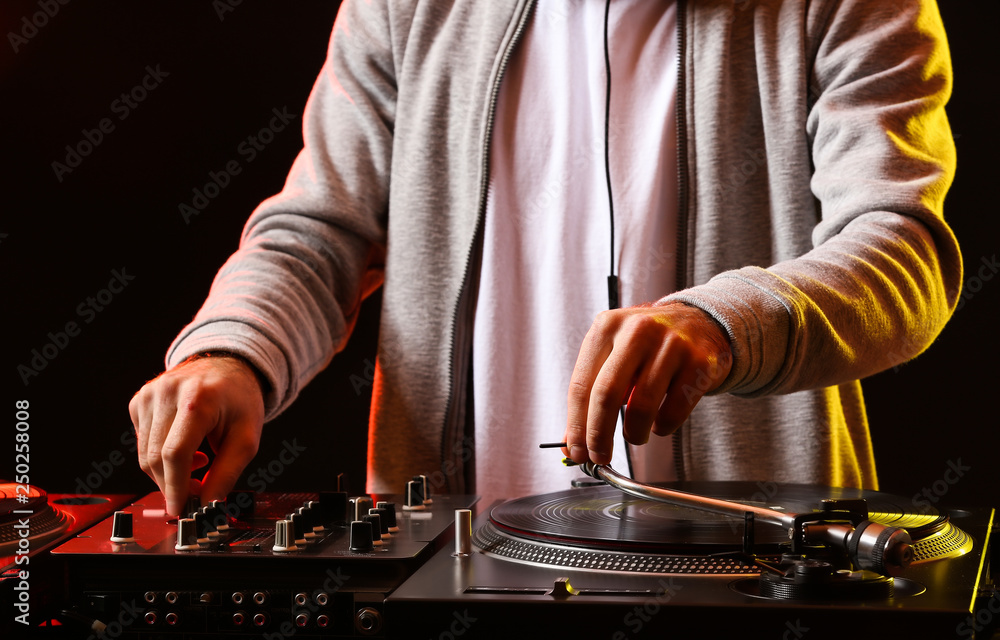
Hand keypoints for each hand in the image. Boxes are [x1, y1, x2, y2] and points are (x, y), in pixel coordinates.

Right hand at [129, 355, 264, 515]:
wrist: (228, 366)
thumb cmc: (240, 400)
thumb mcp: (247, 437)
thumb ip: (227, 473)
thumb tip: (208, 505)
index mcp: (197, 399)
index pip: (175, 453)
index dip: (176, 486)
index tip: (182, 508)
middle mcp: (168, 393)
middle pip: (156, 457)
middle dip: (172, 484)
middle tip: (196, 493)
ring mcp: (149, 394)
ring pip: (145, 453)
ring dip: (167, 472)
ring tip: (198, 463)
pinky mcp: (139, 400)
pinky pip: (142, 442)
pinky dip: (160, 454)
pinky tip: (185, 445)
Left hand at [563, 301, 731, 464]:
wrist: (701, 321)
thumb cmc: (648, 345)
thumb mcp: (614, 355)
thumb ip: (591, 393)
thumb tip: (572, 442)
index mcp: (607, 326)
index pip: (581, 384)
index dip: (576, 425)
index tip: (577, 451)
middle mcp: (637, 330)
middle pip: (606, 395)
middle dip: (598, 435)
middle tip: (599, 456)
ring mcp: (671, 345)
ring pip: (641, 407)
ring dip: (633, 434)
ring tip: (634, 436)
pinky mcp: (698, 363)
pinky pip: (673, 411)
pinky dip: (662, 427)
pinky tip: (658, 423)